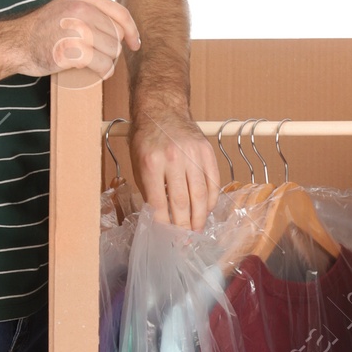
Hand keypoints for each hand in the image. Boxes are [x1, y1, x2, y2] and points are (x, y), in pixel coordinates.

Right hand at [16, 0, 139, 78]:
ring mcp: (76, 30)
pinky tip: (97, 72)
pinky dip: (104, 72)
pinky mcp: (72, 51)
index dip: (131, 31)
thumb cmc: (44, 29)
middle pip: (117, 35)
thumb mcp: (68, 8)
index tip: (134, 44)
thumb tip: (123, 29)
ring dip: (107, 62)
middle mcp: (81, 10)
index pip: (120, 14)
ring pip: (112, 51)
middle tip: (99, 56)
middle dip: (112, 49)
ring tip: (93, 63)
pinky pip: (103, 65)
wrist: (16, 43)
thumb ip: (92, 12)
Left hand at [130, 102, 221, 229]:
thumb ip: (149, 189)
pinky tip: (206, 211)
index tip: (166, 237)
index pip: (160, 202)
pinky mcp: (207, 151)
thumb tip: (160, 217)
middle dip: (183, 226)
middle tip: (184, 242)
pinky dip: (211, 200)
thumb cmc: (147, 139)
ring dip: (199, 218)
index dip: (164, 224)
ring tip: (196, 231)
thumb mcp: (138, 164)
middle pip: (182, 202)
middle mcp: (173, 159)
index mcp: (151, 163)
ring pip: (200, 195)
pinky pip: (213, 182)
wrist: (162, 109)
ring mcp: (193, 154)